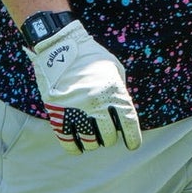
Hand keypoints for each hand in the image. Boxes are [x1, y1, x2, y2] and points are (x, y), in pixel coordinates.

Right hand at [28, 21, 142, 152]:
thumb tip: (122, 112)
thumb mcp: (113, 68)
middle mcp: (97, 103)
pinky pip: (68, 140)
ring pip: (90, 141)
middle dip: (110, 138)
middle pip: (109, 136)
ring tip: (93, 139)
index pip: (129, 123)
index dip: (133, 139)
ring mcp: (77, 109)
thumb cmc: (90, 55)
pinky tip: (78, 147)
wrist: (60, 45)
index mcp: (114, 91)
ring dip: (93, 143)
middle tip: (107, 135)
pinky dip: (74, 147)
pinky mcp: (58, 112)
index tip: (132, 146)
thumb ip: (120, 90)